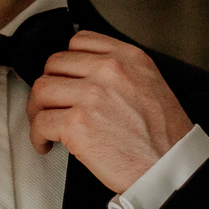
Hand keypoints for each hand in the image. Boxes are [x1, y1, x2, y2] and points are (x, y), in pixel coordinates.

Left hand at [28, 31, 193, 193]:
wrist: (171, 167)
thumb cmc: (165, 136)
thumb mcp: (151, 84)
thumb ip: (122, 71)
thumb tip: (89, 75)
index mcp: (128, 58)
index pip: (80, 41)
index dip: (67, 62)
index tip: (64, 77)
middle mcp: (109, 71)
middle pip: (55, 64)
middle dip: (49, 86)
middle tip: (49, 104)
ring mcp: (91, 96)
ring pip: (41, 90)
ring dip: (38, 109)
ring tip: (45, 124)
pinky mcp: (77, 124)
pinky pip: (41, 123)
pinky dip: (37, 136)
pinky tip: (47, 143)